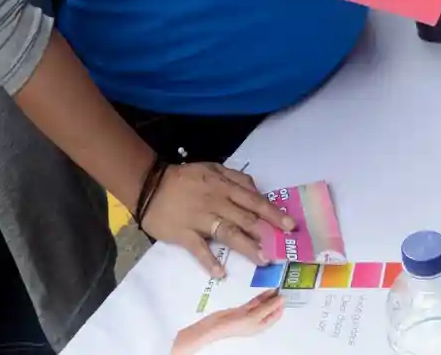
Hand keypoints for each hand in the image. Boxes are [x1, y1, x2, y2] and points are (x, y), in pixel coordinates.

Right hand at [143, 163, 295, 277]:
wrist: (149, 185)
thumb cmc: (185, 178)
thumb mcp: (213, 168)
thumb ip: (236, 179)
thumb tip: (257, 192)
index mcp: (223, 186)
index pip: (253, 201)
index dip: (273, 213)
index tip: (290, 225)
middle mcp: (216, 203)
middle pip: (245, 219)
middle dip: (265, 233)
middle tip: (282, 248)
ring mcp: (200, 219)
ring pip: (227, 233)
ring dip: (246, 247)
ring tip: (262, 259)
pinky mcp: (184, 234)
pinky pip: (199, 249)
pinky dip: (209, 260)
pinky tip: (221, 272)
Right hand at [172, 289, 284, 353]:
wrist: (216, 325)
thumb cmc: (234, 325)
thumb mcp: (254, 316)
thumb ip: (267, 307)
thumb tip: (281, 299)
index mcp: (262, 326)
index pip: (277, 315)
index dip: (282, 305)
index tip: (288, 293)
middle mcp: (258, 320)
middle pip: (271, 309)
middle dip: (277, 300)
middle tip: (284, 288)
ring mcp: (250, 314)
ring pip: (263, 304)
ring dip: (270, 296)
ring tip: (277, 287)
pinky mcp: (243, 309)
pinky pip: (255, 301)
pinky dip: (261, 296)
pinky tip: (266, 290)